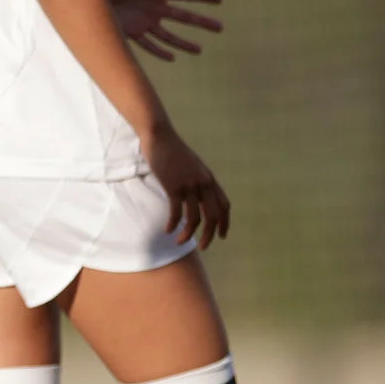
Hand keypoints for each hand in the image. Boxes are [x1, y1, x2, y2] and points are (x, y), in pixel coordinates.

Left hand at [104, 0, 222, 60]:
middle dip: (202, 22)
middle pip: (184, 16)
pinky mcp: (132, 33)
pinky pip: (149, 45)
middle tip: (221, 27)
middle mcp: (154, 9)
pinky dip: (160, 51)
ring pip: (169, 36)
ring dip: (184, 42)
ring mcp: (145, 22)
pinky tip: (172, 58)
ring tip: (199, 50)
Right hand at [144, 128, 230, 248]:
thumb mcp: (191, 164)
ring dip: (188, 234)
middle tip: (204, 247)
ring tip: (180, 242)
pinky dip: (173, 224)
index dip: (225, 223)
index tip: (221, 235)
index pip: (224, 205)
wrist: (159, 136)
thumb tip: (196, 192)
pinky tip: (168, 230)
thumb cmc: (172, 149)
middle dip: (210, 235)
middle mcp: (203, 183)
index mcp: (209, 178)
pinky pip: (177, 213)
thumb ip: (196, 177)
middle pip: (213, 216)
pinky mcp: (174, 187)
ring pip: (194, 218)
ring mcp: (189, 185)